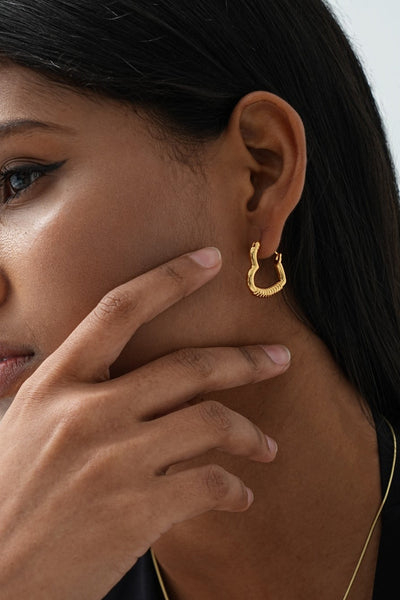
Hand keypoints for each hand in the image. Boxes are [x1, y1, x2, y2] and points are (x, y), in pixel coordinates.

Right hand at [0, 247, 289, 599]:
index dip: (170, 278)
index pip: (118, 310)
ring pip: (211, 422)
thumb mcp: (19, 424)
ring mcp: (116, 461)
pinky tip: (240, 494)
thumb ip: (52, 387)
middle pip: (189, 367)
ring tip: (267, 445)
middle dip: (245, 360)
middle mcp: (88, 413)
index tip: (211, 261)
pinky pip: (209, 483)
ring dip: (251, 433)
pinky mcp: (138, 511)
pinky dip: (234, 488)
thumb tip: (68, 358)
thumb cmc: (6, 495)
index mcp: (56, 383)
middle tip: (279, 358)